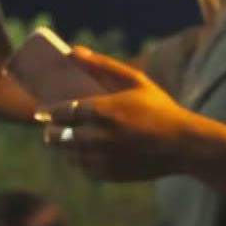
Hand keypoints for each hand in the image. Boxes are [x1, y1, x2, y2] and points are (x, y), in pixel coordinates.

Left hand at [39, 50, 196, 183]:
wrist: (183, 145)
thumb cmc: (160, 108)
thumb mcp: (135, 80)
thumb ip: (102, 65)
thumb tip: (73, 51)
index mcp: (104, 111)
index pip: (61, 112)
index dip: (48, 112)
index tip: (42, 111)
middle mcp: (100, 137)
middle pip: (59, 137)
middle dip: (51, 132)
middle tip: (50, 128)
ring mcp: (105, 159)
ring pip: (70, 156)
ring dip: (64, 148)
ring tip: (66, 141)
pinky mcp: (112, 174)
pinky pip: (85, 170)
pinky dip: (80, 162)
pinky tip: (84, 155)